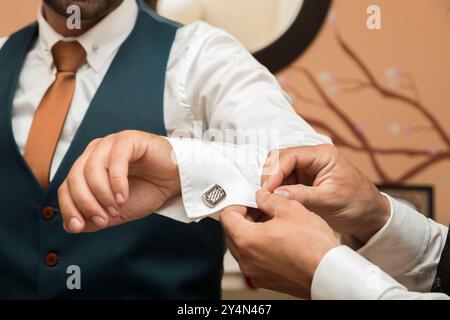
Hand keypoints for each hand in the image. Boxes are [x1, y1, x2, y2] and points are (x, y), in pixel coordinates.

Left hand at [58, 130, 179, 232]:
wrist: (175, 181)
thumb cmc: (148, 191)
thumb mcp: (117, 212)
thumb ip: (94, 218)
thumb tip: (70, 226)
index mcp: (88, 168)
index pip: (66, 187)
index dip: (69, 208)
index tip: (79, 227)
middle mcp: (95, 153)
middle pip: (75, 178)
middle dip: (86, 203)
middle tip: (104, 219)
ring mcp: (110, 144)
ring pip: (91, 168)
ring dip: (102, 194)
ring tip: (116, 208)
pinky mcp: (128, 139)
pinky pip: (115, 159)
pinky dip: (116, 181)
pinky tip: (123, 196)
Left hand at [221, 190, 338, 298]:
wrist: (329, 274)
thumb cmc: (313, 246)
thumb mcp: (291, 209)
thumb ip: (269, 199)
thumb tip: (261, 196)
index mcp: (246, 239)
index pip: (227, 216)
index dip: (238, 204)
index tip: (250, 201)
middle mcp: (246, 259)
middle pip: (233, 232)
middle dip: (245, 218)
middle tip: (262, 209)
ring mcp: (254, 272)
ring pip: (243, 247)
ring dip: (253, 233)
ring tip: (274, 224)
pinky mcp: (265, 280)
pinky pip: (254, 260)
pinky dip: (260, 248)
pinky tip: (279, 240)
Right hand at [262, 145, 390, 242]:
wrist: (370, 216)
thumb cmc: (357, 204)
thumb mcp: (330, 201)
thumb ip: (302, 196)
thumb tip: (276, 195)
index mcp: (322, 155)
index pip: (289, 156)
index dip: (274, 172)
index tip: (267, 190)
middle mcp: (312, 157)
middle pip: (280, 159)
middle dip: (269, 176)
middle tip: (264, 196)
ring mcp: (307, 168)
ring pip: (278, 170)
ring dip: (271, 184)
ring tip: (267, 201)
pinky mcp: (304, 180)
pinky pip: (283, 181)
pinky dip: (276, 190)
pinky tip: (274, 202)